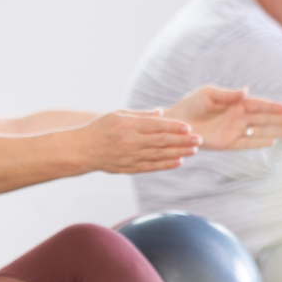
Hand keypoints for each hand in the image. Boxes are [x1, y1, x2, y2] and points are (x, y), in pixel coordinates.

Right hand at [67, 110, 200, 174]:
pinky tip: (179, 162)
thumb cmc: (100, 128)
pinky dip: (166, 165)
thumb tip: (161, 113)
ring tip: (193, 150)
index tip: (189, 127)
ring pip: (159, 155)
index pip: (156, 126)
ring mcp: (130, 156)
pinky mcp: (129, 168)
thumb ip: (141, 114)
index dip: (174, 127)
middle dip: (182, 140)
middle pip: (162, 141)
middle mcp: (131, 142)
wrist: (82, 150)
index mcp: (128, 125)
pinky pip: (151, 167)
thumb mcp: (118, 114)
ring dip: (178, 153)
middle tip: (198, 139)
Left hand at [166, 85, 281, 150]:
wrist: (176, 123)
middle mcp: (238, 118)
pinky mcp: (227, 143)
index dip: (273, 107)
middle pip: (264, 119)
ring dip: (276, 131)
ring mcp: (234, 131)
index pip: (259, 105)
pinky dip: (259, 142)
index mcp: (235, 103)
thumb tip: (246, 90)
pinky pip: (246, 143)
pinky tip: (273, 141)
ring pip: (260, 131)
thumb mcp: (209, 94)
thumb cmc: (191, 105)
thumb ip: (228, 94)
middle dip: (281, 120)